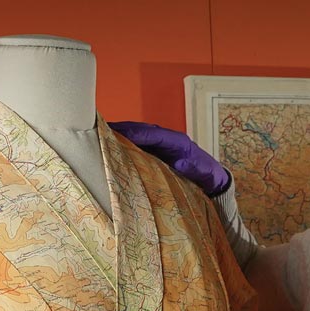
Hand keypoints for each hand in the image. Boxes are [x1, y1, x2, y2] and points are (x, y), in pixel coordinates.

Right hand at [109, 121, 230, 196]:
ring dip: (119, 136)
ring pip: (136, 137)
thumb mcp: (203, 172)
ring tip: (97, 137)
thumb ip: (193, 166)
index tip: (120, 133)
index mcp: (178, 142)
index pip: (154, 134)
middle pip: (141, 131)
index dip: (137, 133)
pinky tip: (108, 149)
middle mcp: (167, 139)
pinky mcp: (155, 152)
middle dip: (122, 130)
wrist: (212, 179)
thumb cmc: (208, 176)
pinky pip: (137, 146)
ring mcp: (160, 145)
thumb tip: (181, 160)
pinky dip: (123, 145)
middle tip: (99, 131)